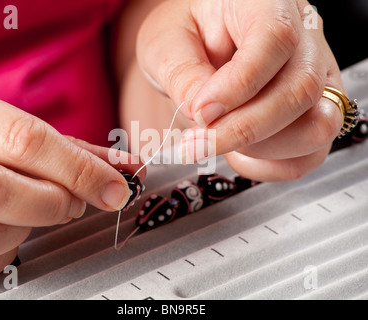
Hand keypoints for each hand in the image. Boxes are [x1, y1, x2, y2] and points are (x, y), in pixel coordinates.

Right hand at [0, 85, 144, 286]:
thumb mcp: (12, 126)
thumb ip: (71, 149)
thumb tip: (124, 166)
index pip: (23, 140)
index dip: (79, 169)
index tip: (115, 188)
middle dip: (51, 201)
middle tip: (67, 200)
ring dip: (24, 228)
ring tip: (24, 210)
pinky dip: (3, 253)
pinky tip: (4, 228)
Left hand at [137, 0, 343, 180]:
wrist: (198, 45)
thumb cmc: (187, 34)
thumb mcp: (168, 42)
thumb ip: (184, 75)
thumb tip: (205, 115)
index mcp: (267, 2)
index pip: (275, 40)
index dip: (238, 86)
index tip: (201, 113)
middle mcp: (304, 36)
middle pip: (301, 90)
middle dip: (244, 130)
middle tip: (197, 143)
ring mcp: (316, 76)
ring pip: (316, 126)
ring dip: (259, 148)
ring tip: (216, 141)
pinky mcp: (313, 111)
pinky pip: (309, 153)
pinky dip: (269, 164)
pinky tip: (237, 151)